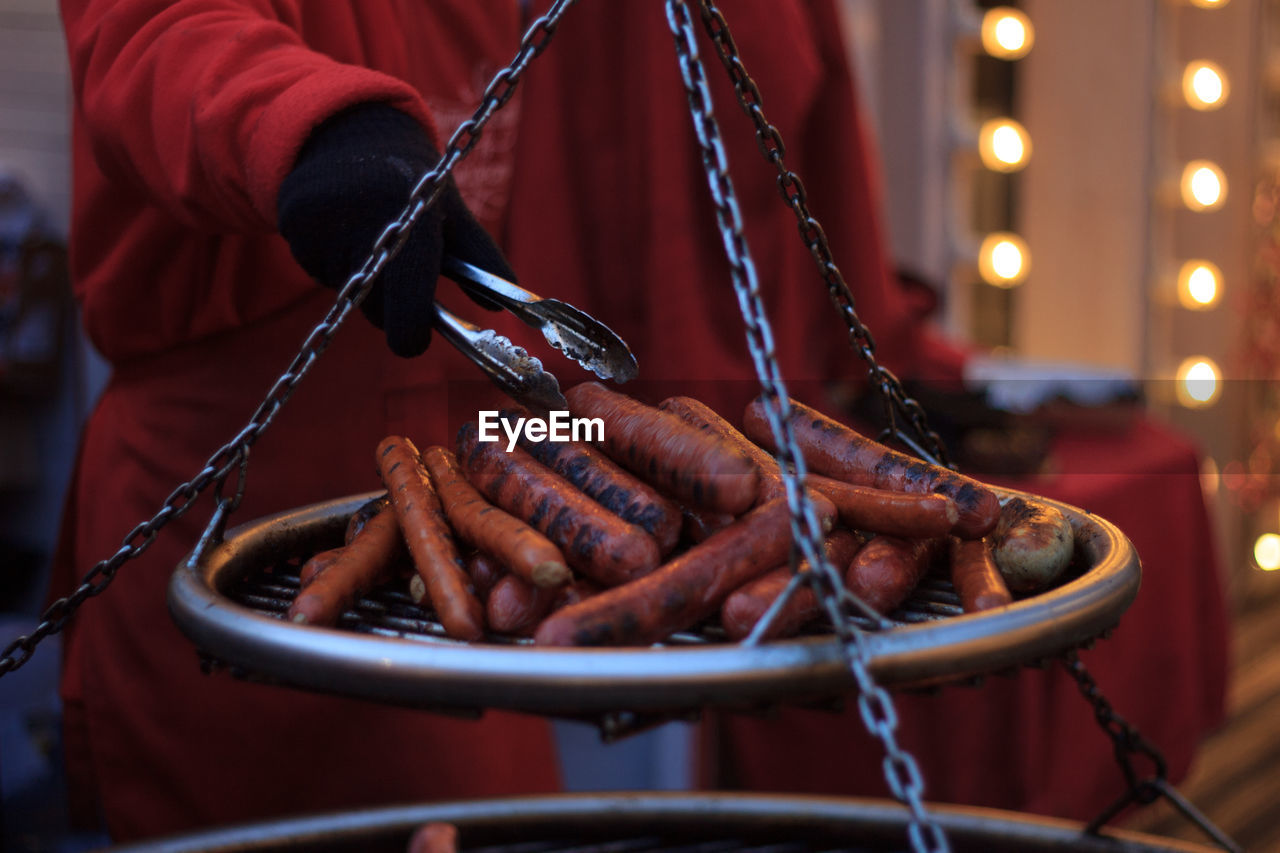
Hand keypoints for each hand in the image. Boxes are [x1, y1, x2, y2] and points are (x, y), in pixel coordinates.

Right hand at [277, 103, 511, 356]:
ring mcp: (320, 224)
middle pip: (375, 310)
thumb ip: (480, 259)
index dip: (412, 334)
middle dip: (391, 303)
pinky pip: (317, 271)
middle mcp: (360, 222)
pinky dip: (333, 262)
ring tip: (370, 232)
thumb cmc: (415, 181)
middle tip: (400, 265)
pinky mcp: (290, 223)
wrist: (349, 129)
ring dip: (362, 280)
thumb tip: (499, 309)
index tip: (417, 337)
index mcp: (411, 220)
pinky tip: (342, 226)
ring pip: (347, 293)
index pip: (407, 304)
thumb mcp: (452, 211)